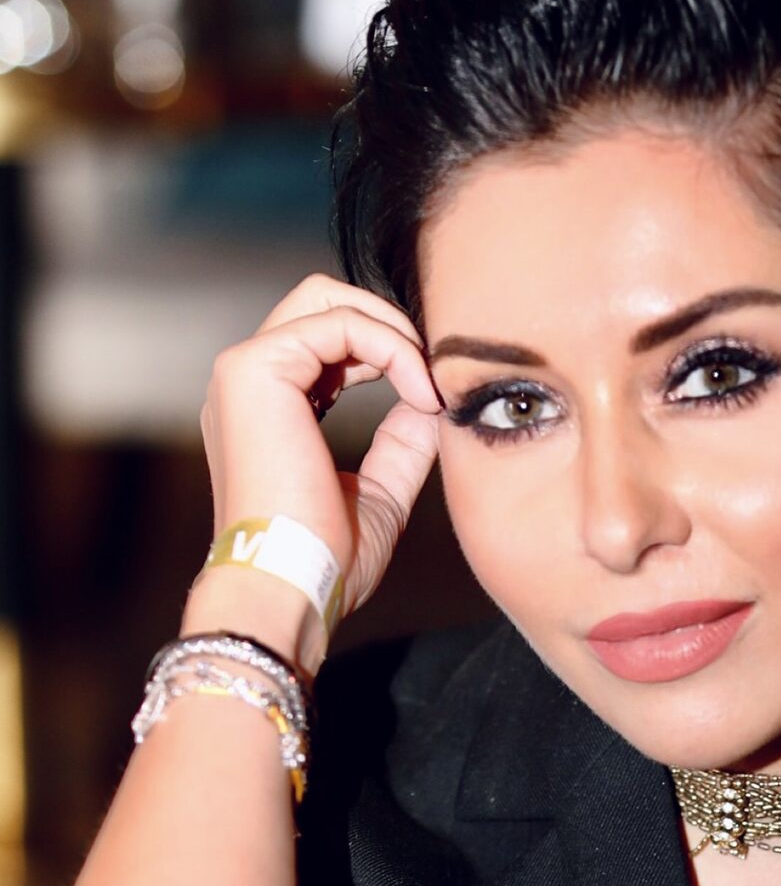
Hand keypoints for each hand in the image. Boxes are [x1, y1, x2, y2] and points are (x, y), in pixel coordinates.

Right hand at [191, 271, 442, 660]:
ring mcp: (244, 371)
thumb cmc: (328, 560)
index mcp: (270, 408)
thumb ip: (401, 444)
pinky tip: (418, 391)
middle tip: (431, 376)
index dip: (388, 353)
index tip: (432, 396)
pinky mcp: (253, 369)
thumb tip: (429, 403)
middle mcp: (249, 382)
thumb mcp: (381, 493)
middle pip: (321, 300)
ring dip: (391, 330)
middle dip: (387, 324)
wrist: (292, 586)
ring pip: (325, 298)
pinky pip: (336, 322)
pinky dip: (389, 346)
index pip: (329, 341)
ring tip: (427, 382)